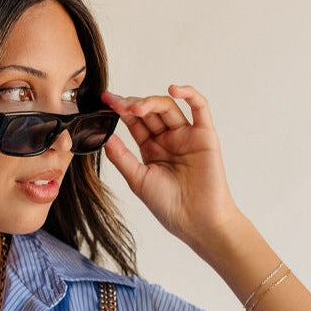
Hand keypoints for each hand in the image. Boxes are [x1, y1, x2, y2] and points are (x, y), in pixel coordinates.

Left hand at [100, 85, 240, 250]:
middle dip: (132, 105)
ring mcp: (187, 135)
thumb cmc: (169, 206)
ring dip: (151, 103)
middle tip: (117, 105)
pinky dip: (189, 94)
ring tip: (135, 108)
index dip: (120, 111)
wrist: (196, 222)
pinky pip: (200, 108)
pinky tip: (174, 89)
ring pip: (168, 108)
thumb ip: (122, 158)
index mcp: (151, 149)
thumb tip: (105, 137)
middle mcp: (169, 139)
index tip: (105, 101)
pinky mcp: (205, 135)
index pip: (134, 123)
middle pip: (149, 112)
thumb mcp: (138, 180)